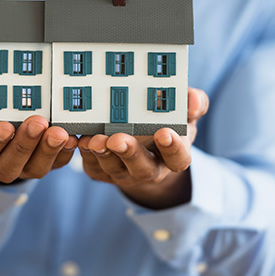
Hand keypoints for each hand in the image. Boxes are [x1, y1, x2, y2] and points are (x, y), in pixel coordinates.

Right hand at [0, 68, 77, 182]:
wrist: (1, 113)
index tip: (4, 126)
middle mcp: (0, 164)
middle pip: (9, 167)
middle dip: (24, 146)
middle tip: (37, 122)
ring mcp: (25, 165)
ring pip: (36, 168)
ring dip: (48, 151)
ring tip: (59, 131)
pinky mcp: (48, 160)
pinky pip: (58, 162)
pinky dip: (66, 151)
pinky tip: (73, 136)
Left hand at [78, 87, 208, 208]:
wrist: (144, 145)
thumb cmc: (166, 124)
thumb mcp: (184, 114)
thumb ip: (193, 105)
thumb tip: (193, 102)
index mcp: (174, 156)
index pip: (178, 158)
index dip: (173, 148)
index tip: (165, 133)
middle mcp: (149, 169)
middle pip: (142, 169)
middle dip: (130, 154)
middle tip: (118, 139)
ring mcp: (124, 173)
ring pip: (113, 168)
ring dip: (103, 154)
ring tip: (95, 139)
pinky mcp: (101, 172)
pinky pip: (92, 166)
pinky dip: (85, 153)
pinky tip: (81, 139)